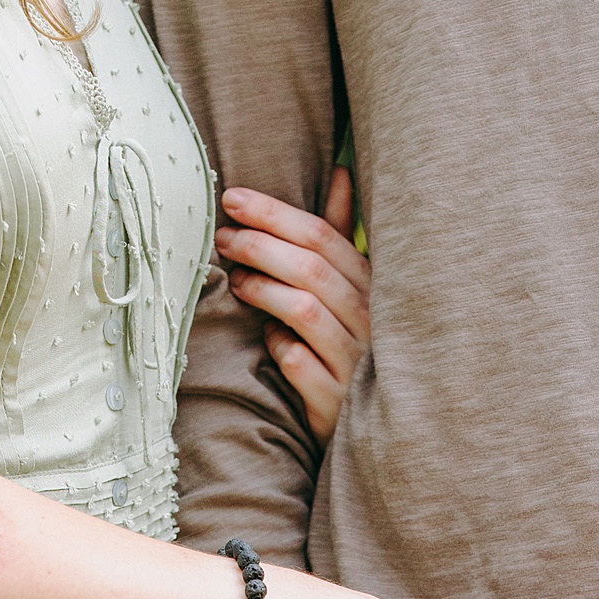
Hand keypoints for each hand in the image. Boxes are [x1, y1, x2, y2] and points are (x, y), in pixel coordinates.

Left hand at [215, 167, 369, 443]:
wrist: (376, 427)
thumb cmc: (352, 347)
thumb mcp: (354, 292)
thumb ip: (340, 238)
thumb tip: (340, 171)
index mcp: (375, 287)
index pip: (324, 237)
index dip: (275, 214)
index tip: (232, 199)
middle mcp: (372, 321)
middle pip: (310, 269)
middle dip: (260, 246)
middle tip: (223, 238)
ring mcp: (356, 363)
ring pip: (304, 311)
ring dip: (262, 290)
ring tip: (236, 281)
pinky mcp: (337, 402)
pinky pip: (298, 362)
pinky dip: (277, 344)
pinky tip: (268, 337)